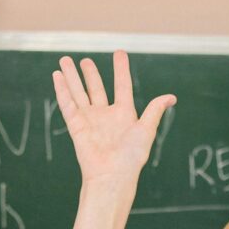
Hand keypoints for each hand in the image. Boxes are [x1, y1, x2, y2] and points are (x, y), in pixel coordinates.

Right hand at [52, 53, 175, 200]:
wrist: (112, 176)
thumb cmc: (131, 157)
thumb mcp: (146, 130)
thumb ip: (154, 111)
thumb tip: (171, 97)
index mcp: (123, 114)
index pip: (121, 85)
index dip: (120, 69)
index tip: (119, 52)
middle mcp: (105, 115)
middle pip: (95, 88)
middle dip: (89, 74)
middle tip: (84, 60)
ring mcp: (89, 120)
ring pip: (78, 93)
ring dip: (71, 77)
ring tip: (65, 60)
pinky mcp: (76, 126)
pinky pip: (67, 104)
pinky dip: (62, 90)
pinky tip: (57, 76)